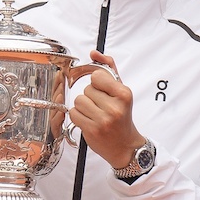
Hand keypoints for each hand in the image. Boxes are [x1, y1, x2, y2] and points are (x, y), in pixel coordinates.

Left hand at [67, 50, 144, 168]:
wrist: (125, 145)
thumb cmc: (122, 117)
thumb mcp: (121, 91)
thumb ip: (109, 69)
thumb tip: (94, 53)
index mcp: (124, 94)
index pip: (97, 76)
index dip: (97, 84)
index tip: (104, 92)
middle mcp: (115, 107)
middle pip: (86, 90)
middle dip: (91, 97)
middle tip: (101, 107)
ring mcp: (103, 119)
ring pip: (78, 101)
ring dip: (83, 107)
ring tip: (95, 114)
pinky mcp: (92, 130)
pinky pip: (74, 114)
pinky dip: (78, 117)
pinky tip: (89, 121)